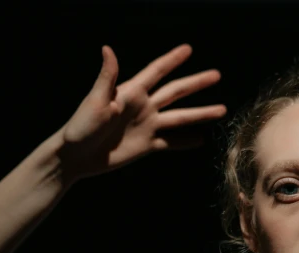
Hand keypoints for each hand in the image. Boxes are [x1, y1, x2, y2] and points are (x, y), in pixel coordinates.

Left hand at [58, 44, 226, 182]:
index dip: (172, 60)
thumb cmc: (81, 126)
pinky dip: (186, 142)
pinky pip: (171, 142)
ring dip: (200, 114)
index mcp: (131, 93)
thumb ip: (107, 77)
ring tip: (222, 110)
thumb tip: (108, 48)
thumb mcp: (94, 101)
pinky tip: (201, 140)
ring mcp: (147, 126)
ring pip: (180, 118)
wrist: (76, 156)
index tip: (188, 49)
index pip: (156, 72)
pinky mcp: (146, 145)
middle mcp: (143, 107)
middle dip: (196, 83)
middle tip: (217, 75)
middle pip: (175, 92)